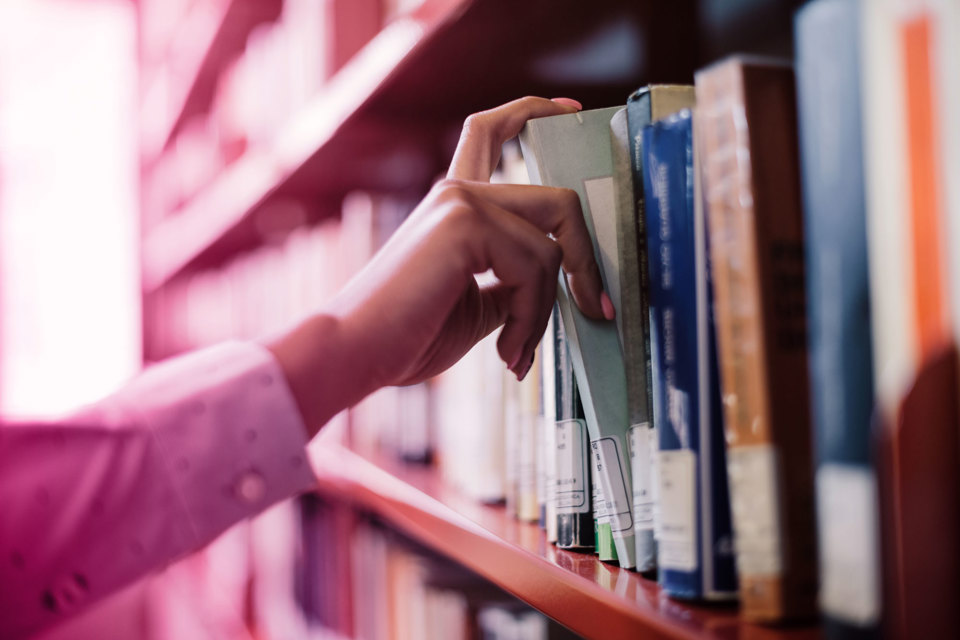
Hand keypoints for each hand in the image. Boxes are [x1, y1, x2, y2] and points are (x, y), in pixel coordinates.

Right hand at [268, 97, 607, 435]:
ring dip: (547, 310)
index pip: (492, 131)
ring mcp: (461, 201)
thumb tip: (561, 290)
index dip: (535, 112)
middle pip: (557, 201)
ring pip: (552, 246)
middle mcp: (458, 191)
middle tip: (594, 306)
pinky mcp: (464, 222)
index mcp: (454, 204)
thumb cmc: (407, 336)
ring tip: (517, 351)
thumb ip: (514, 284)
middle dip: (586, 258)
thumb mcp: (478, 306)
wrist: (356, 353)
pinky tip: (506, 350)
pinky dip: (533, 317)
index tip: (570, 110)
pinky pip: (536, 266)